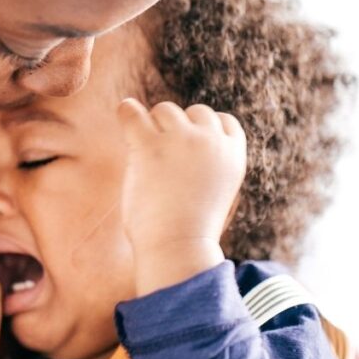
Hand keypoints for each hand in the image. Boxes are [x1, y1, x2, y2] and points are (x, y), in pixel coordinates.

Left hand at [116, 99, 245, 294]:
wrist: (177, 248)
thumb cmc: (189, 232)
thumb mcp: (212, 193)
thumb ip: (205, 166)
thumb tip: (177, 146)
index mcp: (234, 155)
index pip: (223, 122)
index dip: (203, 132)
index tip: (188, 151)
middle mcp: (212, 141)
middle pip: (194, 112)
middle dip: (178, 130)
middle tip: (163, 162)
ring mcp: (182, 139)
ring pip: (164, 110)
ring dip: (153, 128)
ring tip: (146, 160)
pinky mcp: (151, 145)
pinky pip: (132, 112)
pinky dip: (126, 112)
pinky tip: (124, 116)